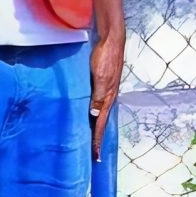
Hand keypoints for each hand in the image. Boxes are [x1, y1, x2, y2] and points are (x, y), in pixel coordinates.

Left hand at [90, 21, 124, 160]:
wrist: (110, 40)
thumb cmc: (105, 58)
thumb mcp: (101, 78)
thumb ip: (98, 96)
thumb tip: (94, 115)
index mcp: (108, 99)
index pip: (100, 125)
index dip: (97, 141)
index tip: (94, 156)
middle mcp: (106, 98)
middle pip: (100, 123)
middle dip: (95, 139)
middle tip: (90, 154)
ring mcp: (104, 91)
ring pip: (97, 114)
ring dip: (92, 127)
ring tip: (87, 140)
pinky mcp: (100, 84)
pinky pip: (94, 103)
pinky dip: (90, 114)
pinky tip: (85, 116)